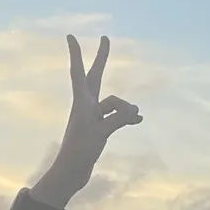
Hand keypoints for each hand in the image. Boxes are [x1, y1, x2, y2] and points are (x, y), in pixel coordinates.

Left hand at [33, 34, 141, 204]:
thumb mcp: (101, 133)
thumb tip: (136, 112)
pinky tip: (139, 121)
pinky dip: (128, 118)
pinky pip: (118, 117)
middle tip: (105, 38)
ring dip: (126, 110)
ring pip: (115, 103)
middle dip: (102, 58)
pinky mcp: (99, 127)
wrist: (71, 174)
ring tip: (135, 120)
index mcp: (81, 103)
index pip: (78, 72)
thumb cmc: (80, 153)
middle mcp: (86, 105)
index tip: (70, 35)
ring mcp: (93, 116)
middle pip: (96, 76)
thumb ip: (119, 118)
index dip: (76, 54)